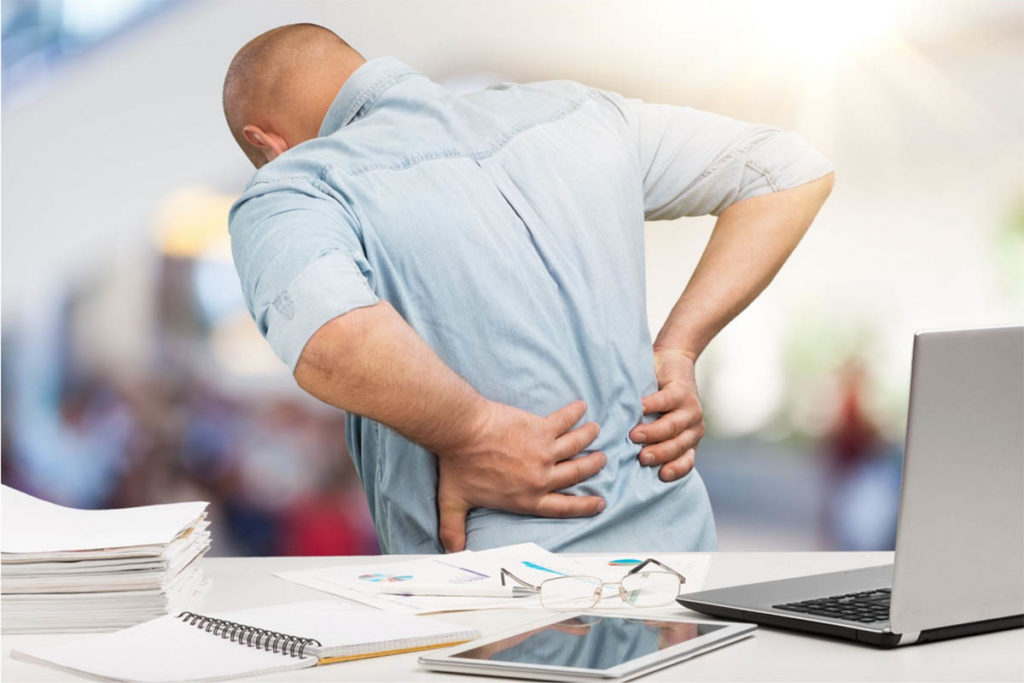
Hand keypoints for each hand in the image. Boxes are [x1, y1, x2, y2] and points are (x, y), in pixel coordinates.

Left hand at [437, 400, 606, 551]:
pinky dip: (575, 413)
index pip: (563, 507)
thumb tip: (451, 550)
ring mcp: (544, 451)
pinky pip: (564, 420)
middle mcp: (541, 477)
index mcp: (526, 498)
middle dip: (592, 466)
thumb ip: (454, 529)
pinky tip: (580, 407)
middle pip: (576, 473)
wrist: (461, 432)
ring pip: (576, 445)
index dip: (584, 506)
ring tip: (594, 431)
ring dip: (588, 438)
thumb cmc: (458, 465)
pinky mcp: (541, 428)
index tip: (600, 503)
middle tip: (601, 459)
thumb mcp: (454, 503)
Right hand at [629, 348, 705, 481]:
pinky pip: (666, 401)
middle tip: (642, 457)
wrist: (674, 362)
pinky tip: (640, 408)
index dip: (676, 470)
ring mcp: (690, 409)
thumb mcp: (661, 423)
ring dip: (653, 432)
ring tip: (634, 435)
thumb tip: (623, 461)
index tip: (661, 475)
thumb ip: (652, 441)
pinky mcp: (681, 390)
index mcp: (689, 440)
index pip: (686, 462)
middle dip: (660, 453)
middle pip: (677, 445)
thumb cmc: (660, 400)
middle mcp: (694, 427)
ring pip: (672, 426)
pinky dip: (652, 405)